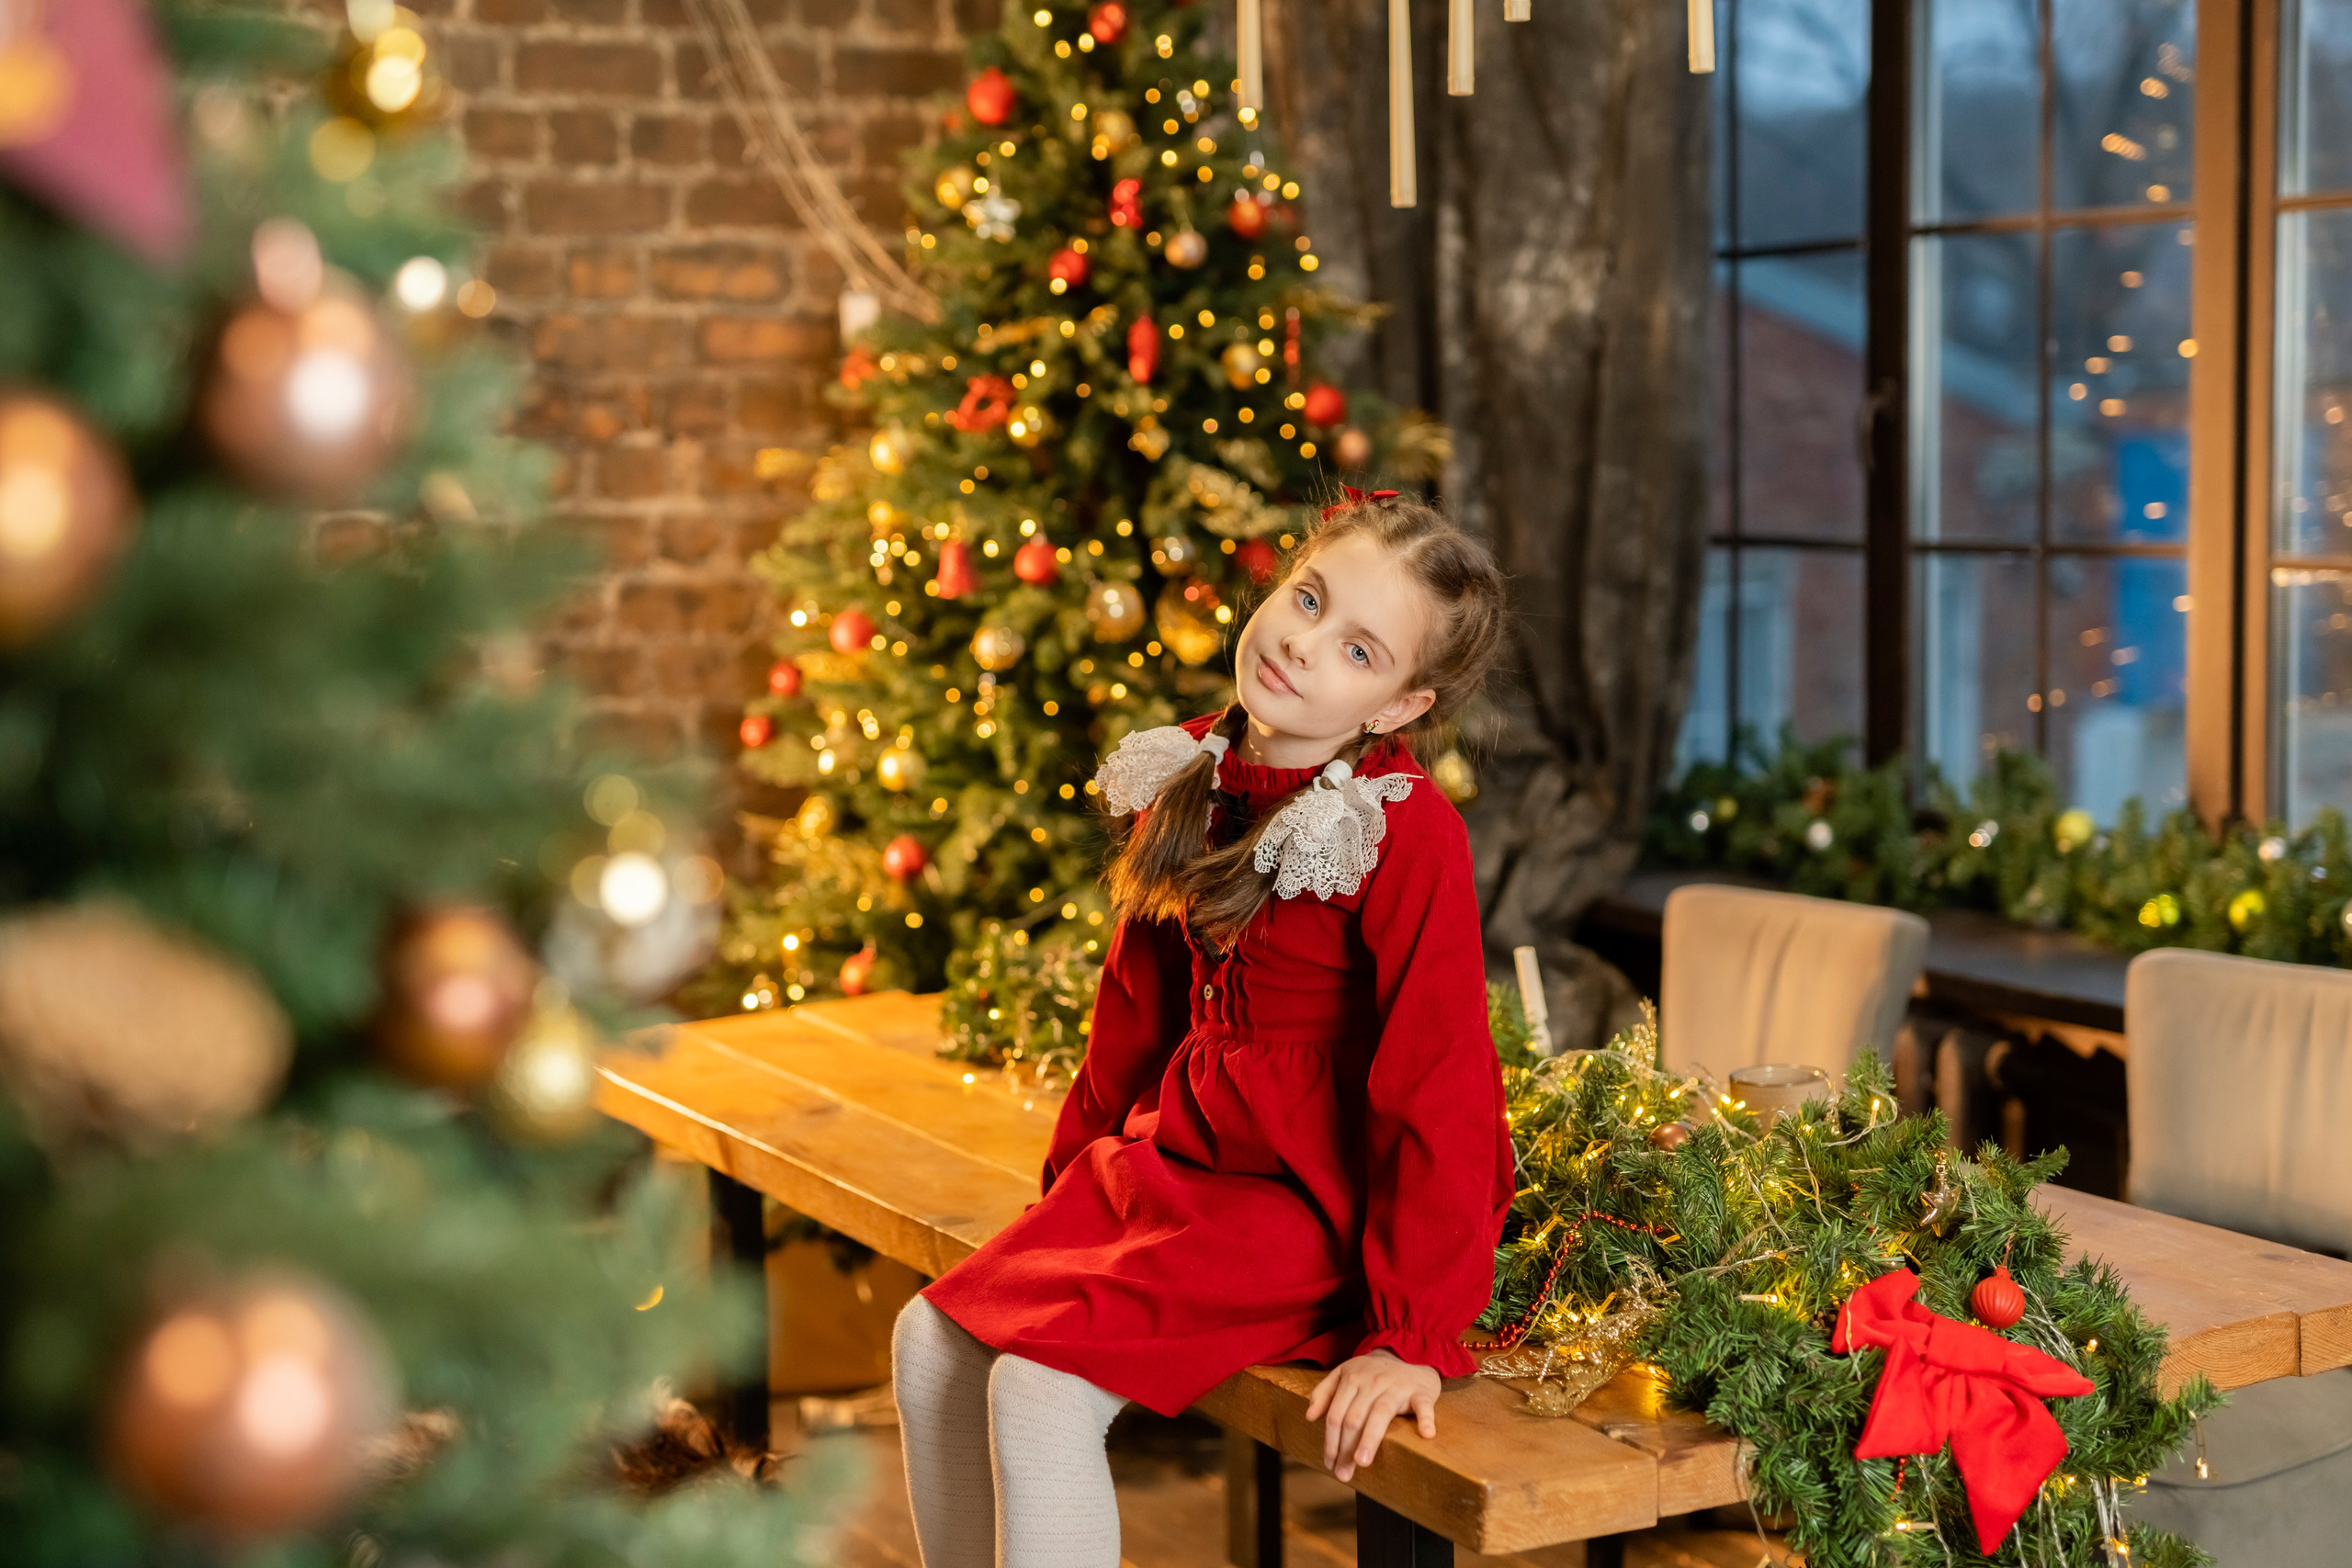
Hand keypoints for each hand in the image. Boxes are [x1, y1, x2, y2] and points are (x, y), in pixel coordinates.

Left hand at [1303, 1349, 1440, 1482]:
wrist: (1409, 1352)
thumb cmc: (1373, 1371)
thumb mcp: (1344, 1373)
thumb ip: (1324, 1392)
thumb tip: (1310, 1416)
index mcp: (1352, 1379)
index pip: (1336, 1415)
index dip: (1330, 1442)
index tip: (1329, 1463)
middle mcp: (1372, 1382)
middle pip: (1354, 1419)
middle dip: (1346, 1449)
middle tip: (1343, 1474)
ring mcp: (1397, 1387)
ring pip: (1380, 1414)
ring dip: (1370, 1439)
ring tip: (1362, 1463)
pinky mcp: (1421, 1391)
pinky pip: (1423, 1406)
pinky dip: (1426, 1419)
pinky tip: (1426, 1434)